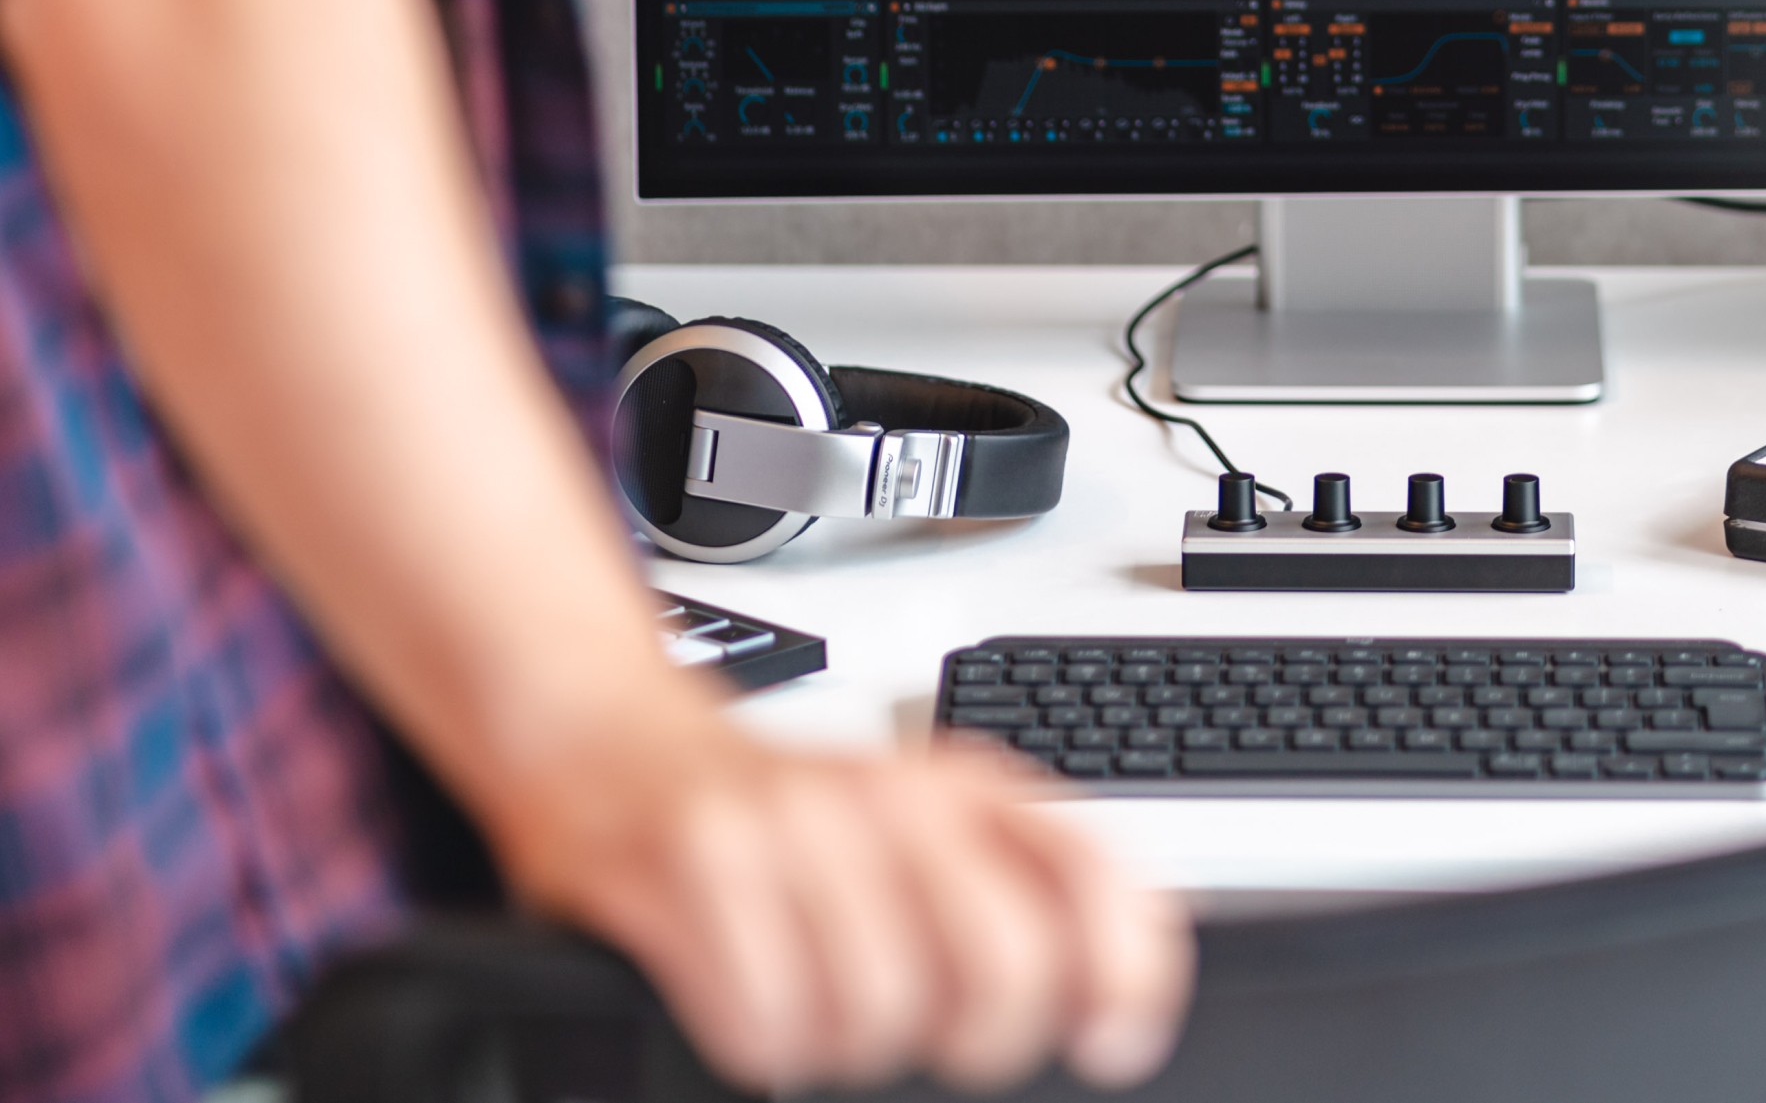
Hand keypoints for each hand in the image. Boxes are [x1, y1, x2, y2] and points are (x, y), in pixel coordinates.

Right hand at [486, 694, 1193, 1093]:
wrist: (618, 740)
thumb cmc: (786, 815)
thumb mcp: (920, 830)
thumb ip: (1020, 899)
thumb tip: (1110, 1013)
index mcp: (970, 789)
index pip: (1096, 878)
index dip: (1127, 978)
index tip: (1110, 1043)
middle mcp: (895, 798)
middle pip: (1002, 966)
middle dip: (976, 1040)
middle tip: (933, 1037)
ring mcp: (793, 827)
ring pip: (876, 1012)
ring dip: (844, 1044)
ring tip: (818, 1006)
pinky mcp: (694, 863)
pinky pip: (764, 1023)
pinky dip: (761, 1042)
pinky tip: (752, 1001)